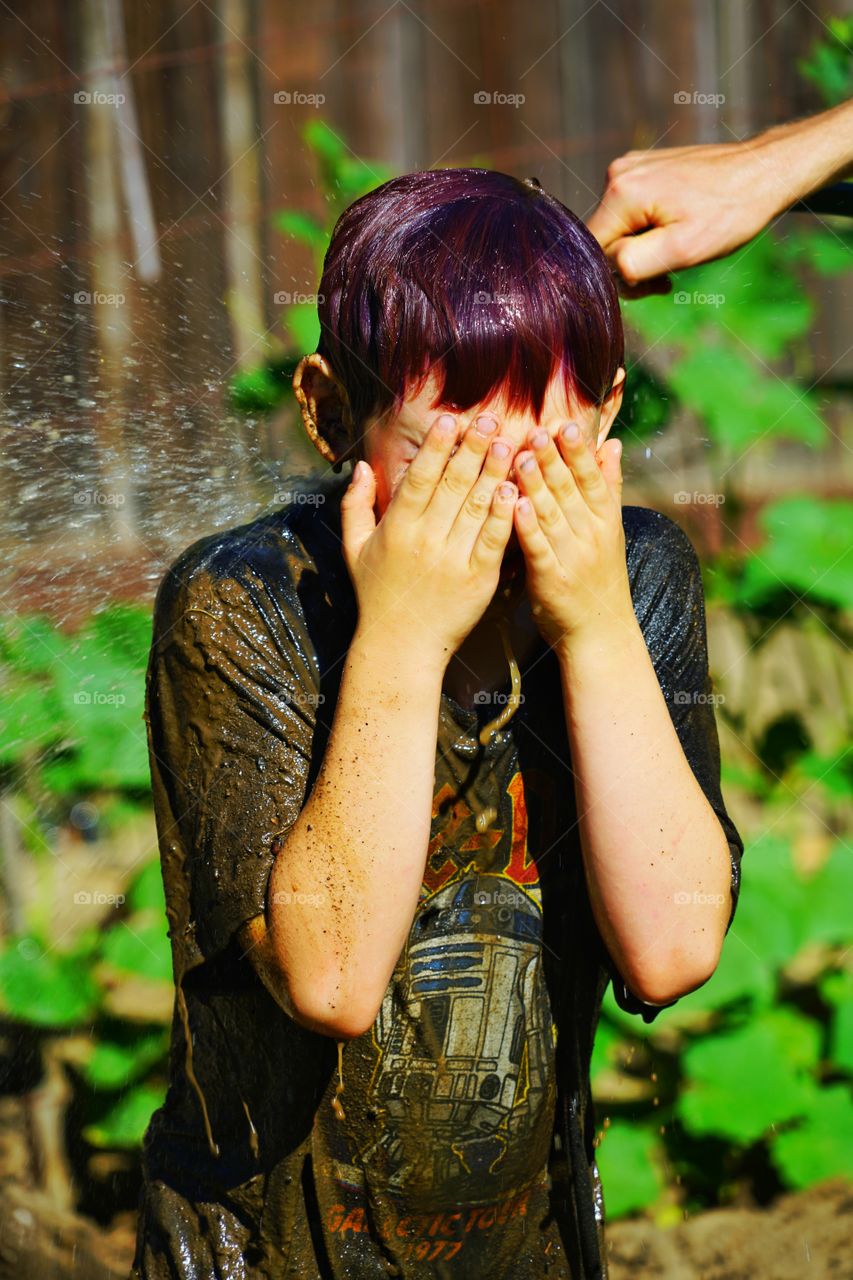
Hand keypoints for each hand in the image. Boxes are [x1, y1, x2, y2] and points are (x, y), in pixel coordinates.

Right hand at [341, 413, 517, 665]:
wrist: (401, 646)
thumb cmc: (377, 595)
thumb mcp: (354, 549)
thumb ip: (354, 505)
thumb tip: (359, 466)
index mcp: (396, 528)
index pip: (419, 478)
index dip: (435, 447)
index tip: (450, 421)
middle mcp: (424, 539)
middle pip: (452, 485)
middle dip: (472, 449)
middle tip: (490, 419)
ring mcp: (452, 559)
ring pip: (475, 507)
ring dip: (494, 473)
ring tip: (510, 444)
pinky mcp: (477, 579)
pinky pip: (493, 540)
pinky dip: (503, 515)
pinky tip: (515, 492)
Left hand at [512, 423, 633, 651]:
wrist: (599, 632)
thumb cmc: (599, 576)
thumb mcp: (610, 530)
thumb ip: (608, 486)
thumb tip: (611, 444)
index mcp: (604, 520)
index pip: (591, 478)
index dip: (578, 451)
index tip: (565, 425)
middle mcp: (590, 535)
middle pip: (569, 491)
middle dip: (553, 459)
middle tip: (536, 431)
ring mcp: (571, 556)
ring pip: (551, 514)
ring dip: (536, 484)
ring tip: (520, 456)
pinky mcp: (550, 579)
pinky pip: (537, 547)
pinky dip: (527, 526)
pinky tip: (515, 504)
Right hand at [587, 139, 785, 291]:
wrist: (763, 172)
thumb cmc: (729, 213)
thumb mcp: (681, 250)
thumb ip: (632, 264)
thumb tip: (604, 268)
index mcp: (621, 192)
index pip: (594, 252)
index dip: (618, 275)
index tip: (657, 278)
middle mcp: (617, 173)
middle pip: (605, 240)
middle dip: (633, 263)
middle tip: (672, 271)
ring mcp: (631, 167)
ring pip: (619, 228)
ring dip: (644, 248)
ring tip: (681, 246)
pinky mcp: (644, 168)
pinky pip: (632, 212)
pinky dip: (650, 229)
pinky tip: (679, 227)